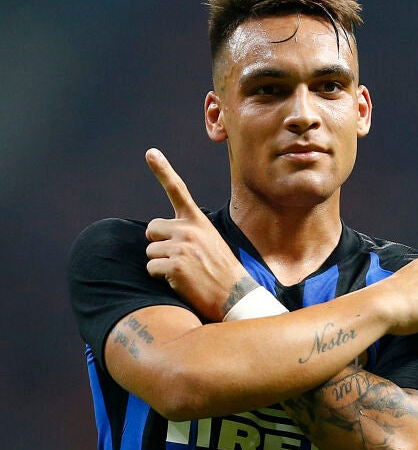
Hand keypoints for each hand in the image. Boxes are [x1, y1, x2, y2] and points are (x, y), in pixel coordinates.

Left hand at [144, 148, 254, 321]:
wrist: (236, 297)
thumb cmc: (221, 272)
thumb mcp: (210, 243)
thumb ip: (187, 232)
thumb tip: (154, 233)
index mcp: (198, 221)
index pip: (177, 190)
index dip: (162, 170)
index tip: (150, 151)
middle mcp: (188, 229)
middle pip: (152, 229)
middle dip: (159, 244)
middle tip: (182, 258)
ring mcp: (181, 247)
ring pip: (150, 252)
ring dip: (161, 264)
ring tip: (186, 272)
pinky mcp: (174, 266)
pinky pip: (151, 268)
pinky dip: (161, 278)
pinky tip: (182, 282)